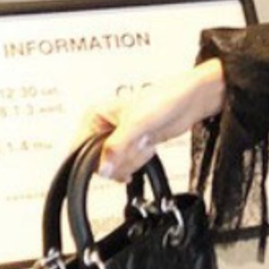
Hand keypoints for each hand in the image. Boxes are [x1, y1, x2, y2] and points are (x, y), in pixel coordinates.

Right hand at [75, 59, 225, 182]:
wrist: (188, 102)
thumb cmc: (163, 99)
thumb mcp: (135, 124)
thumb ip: (116, 148)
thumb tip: (102, 169)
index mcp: (95, 116)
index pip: (79, 148)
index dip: (94, 159)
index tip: (111, 160)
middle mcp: (104, 128)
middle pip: (99, 162)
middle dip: (122, 157)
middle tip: (136, 143)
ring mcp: (119, 139)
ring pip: (115, 166)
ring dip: (134, 157)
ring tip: (145, 140)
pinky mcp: (133, 146)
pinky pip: (129, 164)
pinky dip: (140, 160)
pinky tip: (149, 147)